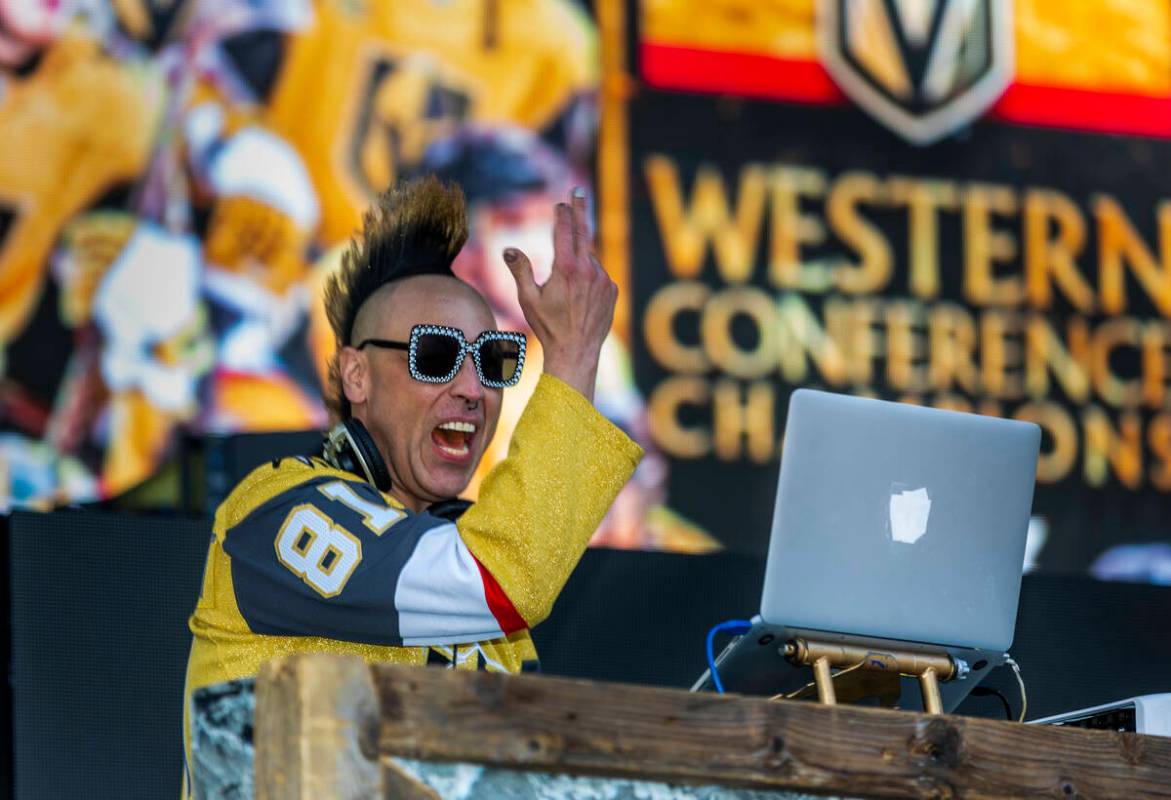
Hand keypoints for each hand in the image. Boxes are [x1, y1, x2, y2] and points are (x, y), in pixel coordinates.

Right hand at [503, 187, 616, 401]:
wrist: (576, 351)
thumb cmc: (548, 327)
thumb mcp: (528, 299)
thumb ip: (520, 270)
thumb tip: (508, 249)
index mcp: (566, 268)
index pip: (565, 231)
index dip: (562, 215)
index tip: (561, 203)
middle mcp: (588, 270)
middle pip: (584, 232)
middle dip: (580, 210)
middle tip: (579, 192)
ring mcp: (603, 280)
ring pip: (590, 259)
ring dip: (579, 261)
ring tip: (567, 287)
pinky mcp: (611, 290)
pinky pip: (599, 275)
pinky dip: (589, 277)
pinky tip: (579, 297)